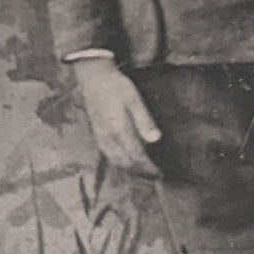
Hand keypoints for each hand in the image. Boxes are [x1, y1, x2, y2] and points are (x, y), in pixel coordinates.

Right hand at [73, 58, 161, 176]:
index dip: (148, 167)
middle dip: (140, 172)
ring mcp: (101, 137)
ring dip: (129, 170)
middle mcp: (109, 138)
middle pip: (126, 163)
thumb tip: (155, 139)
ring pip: (115, 161)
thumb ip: (144, 120)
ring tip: (142, 173)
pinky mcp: (97, 134)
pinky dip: (118, 163)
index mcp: (119, 130)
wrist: (94, 77)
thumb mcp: (134, 99)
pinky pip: (108, 156)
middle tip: (154, 176)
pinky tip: (125, 162)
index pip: (136, 156)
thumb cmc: (116, 86)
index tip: (159, 173)